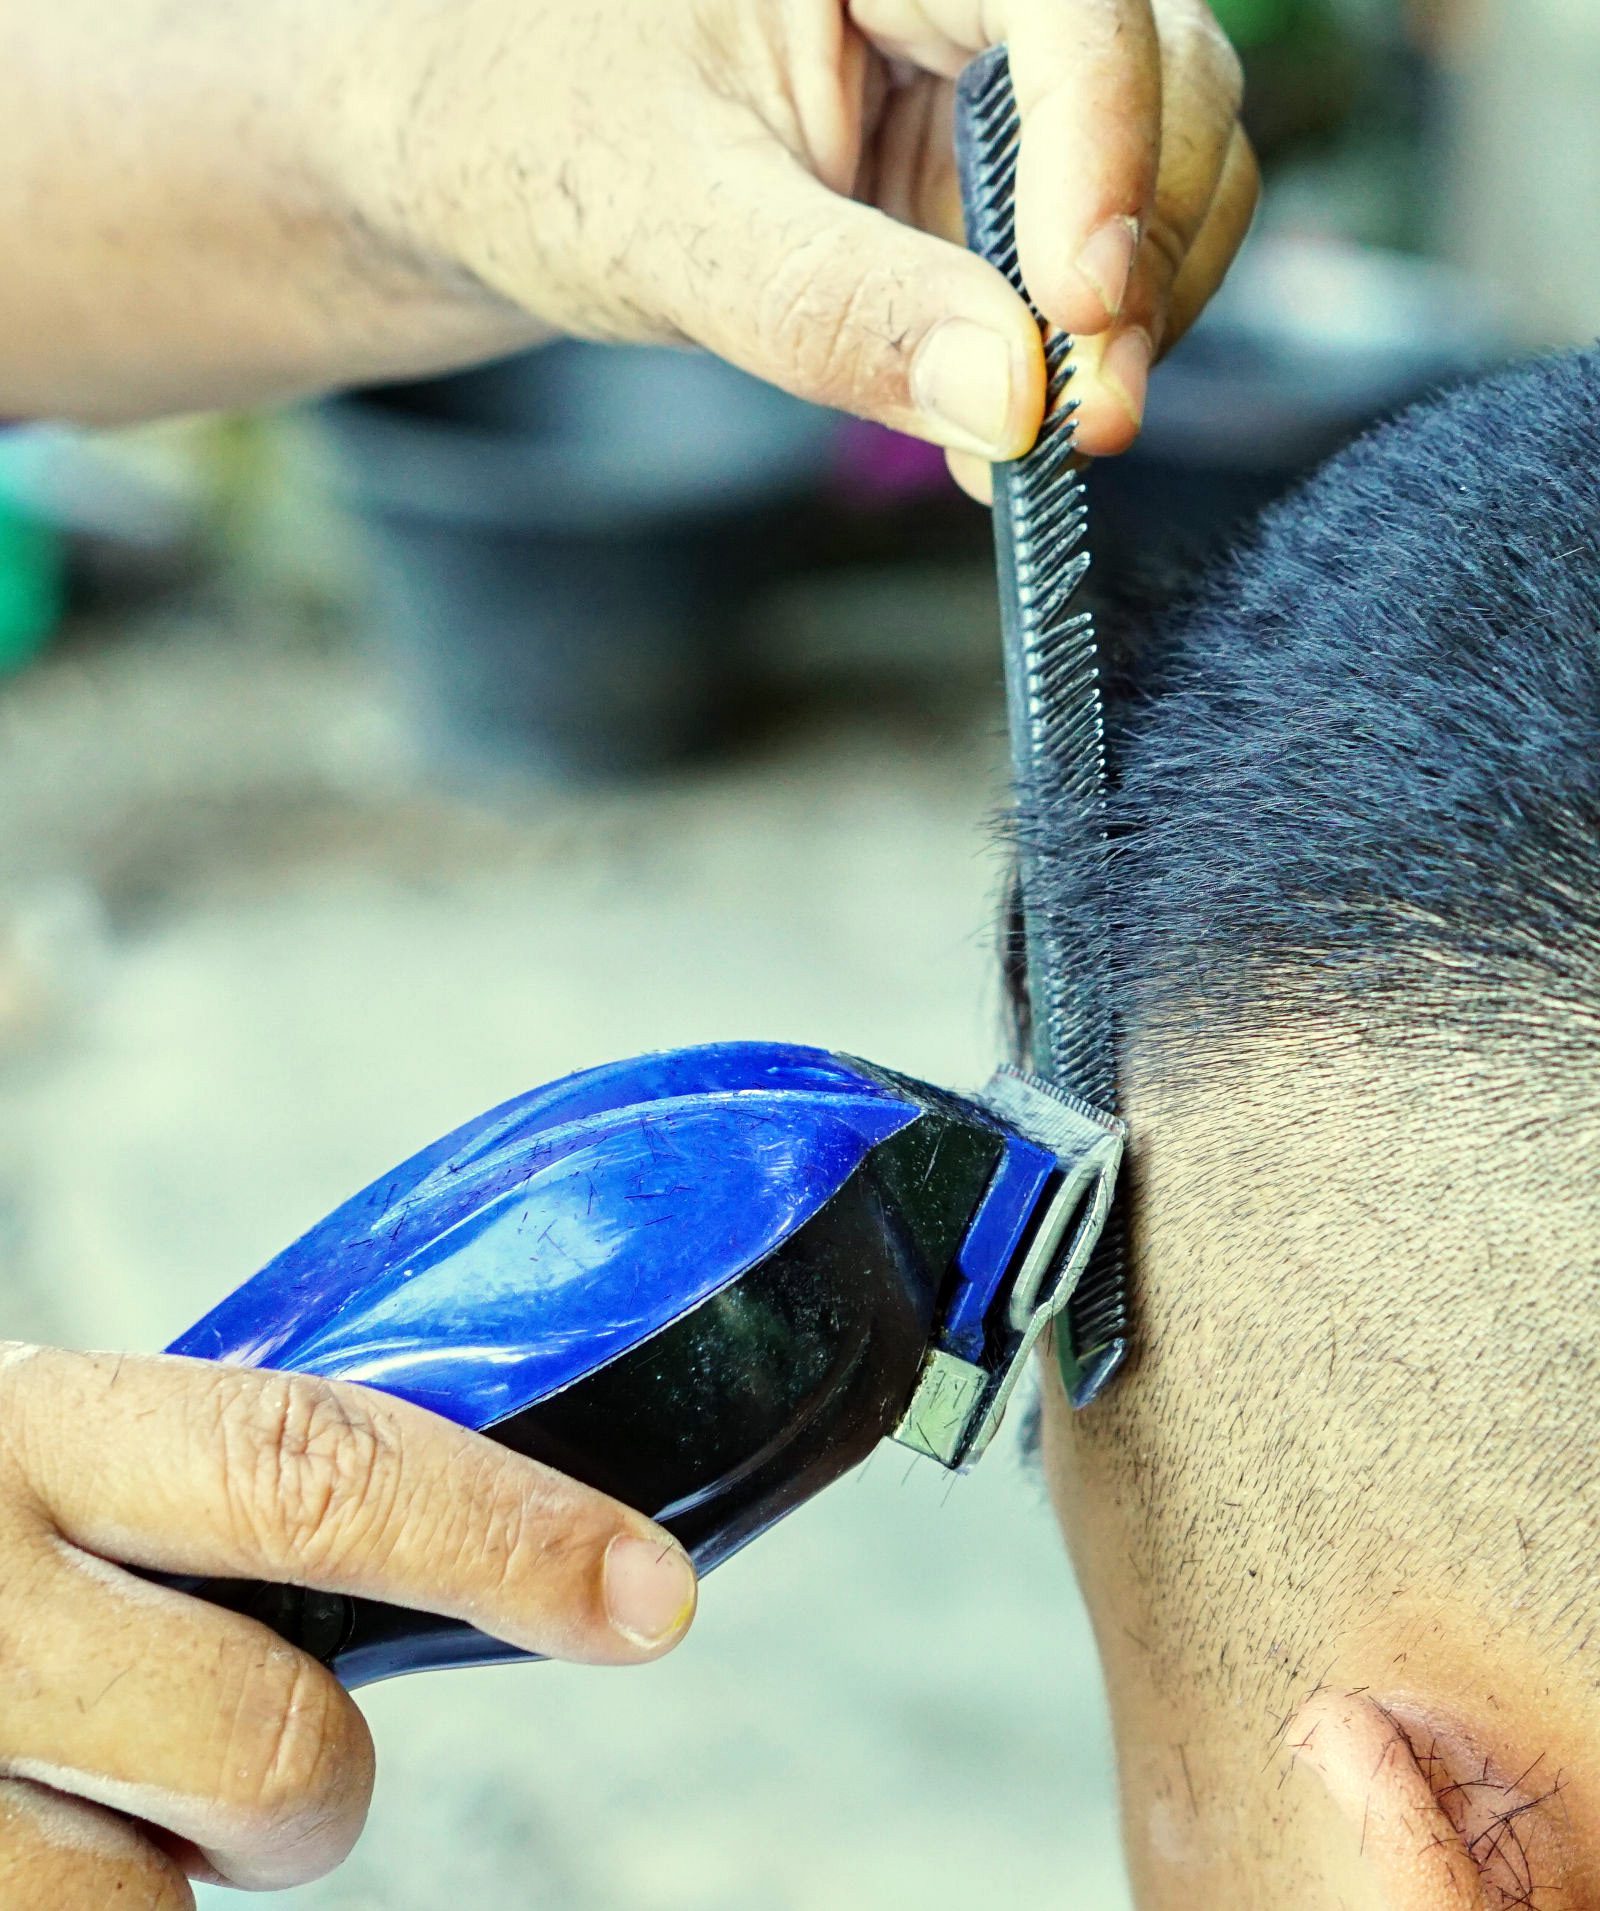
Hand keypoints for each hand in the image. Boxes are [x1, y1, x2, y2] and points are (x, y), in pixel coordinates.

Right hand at [0, 1344, 696, 1905]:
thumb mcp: (48, 1457)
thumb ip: (200, 1491)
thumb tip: (468, 1548)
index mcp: (34, 1429)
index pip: (311, 1467)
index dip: (504, 1534)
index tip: (651, 1597)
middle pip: (276, 1747)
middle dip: (314, 1787)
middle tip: (271, 1758)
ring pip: (161, 1903)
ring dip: (179, 1877)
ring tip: (92, 1789)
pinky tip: (32, 1834)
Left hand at [322, 0, 1257, 487]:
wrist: (476, 161)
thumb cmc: (530, 137)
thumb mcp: (666, 225)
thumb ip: (833, 308)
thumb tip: (1012, 402)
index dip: (1111, 152)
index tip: (1081, 322)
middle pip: (1163, 73)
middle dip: (1141, 253)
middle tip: (1083, 419)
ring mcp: (982, 75)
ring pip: (1160, 164)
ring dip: (1130, 312)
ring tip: (1041, 439)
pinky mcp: (979, 172)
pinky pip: (1085, 251)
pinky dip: (1077, 348)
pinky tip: (1013, 431)